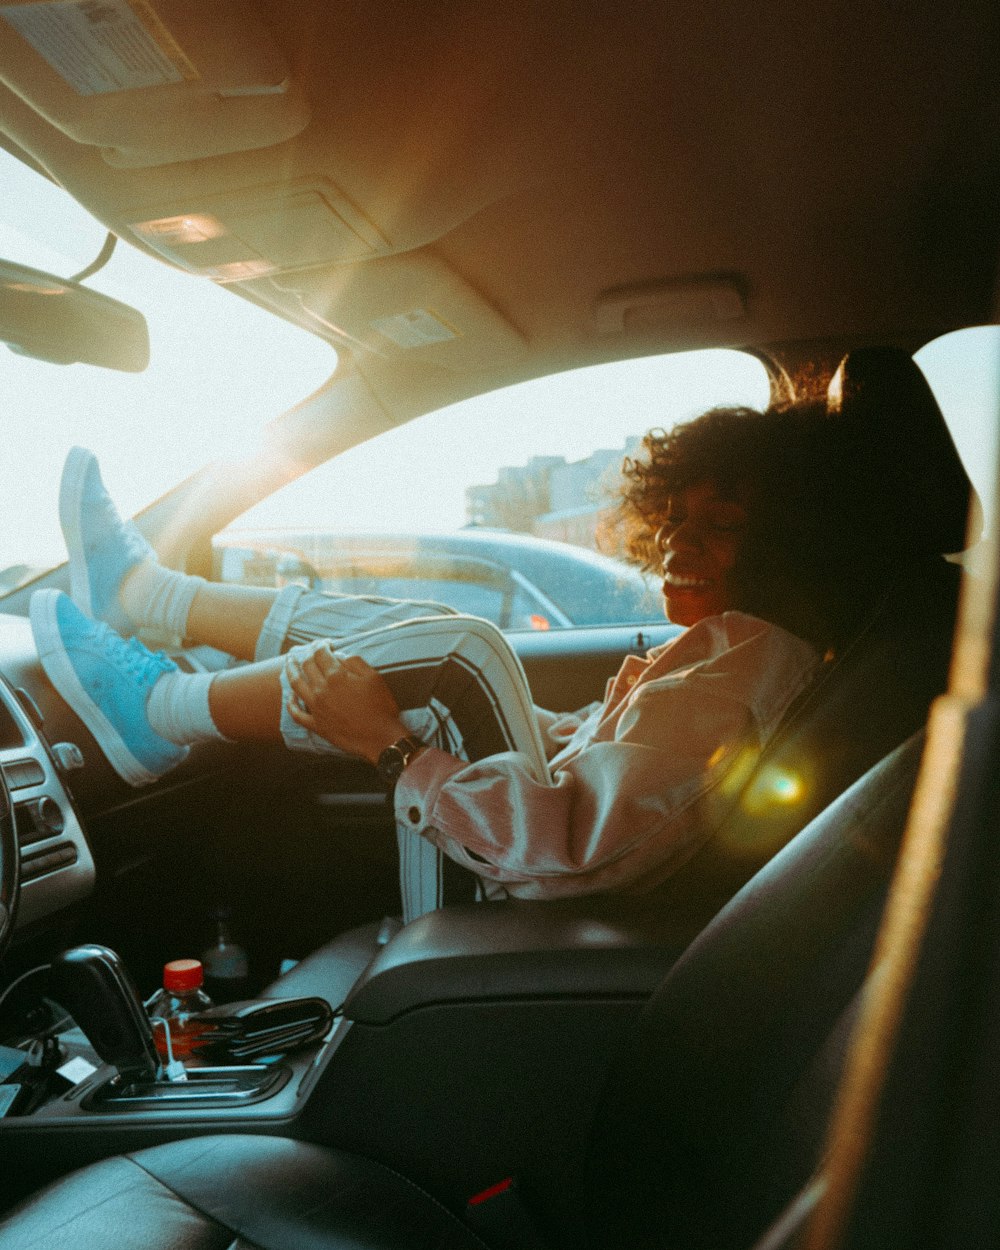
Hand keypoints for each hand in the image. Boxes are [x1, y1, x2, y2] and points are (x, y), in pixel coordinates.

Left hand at [286, 642, 407, 763]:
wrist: (380, 738)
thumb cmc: (380, 707)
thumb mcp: (373, 677)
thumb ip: (354, 661)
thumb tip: (338, 655)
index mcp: (336, 676)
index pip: (320, 654)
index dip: (320, 645)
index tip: (323, 643)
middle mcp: (321, 690)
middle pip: (306, 666)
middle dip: (306, 654)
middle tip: (307, 649)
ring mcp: (316, 708)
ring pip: (296, 685)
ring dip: (290, 670)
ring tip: (288, 662)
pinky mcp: (316, 725)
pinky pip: (296, 713)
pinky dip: (291, 703)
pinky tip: (291, 696)